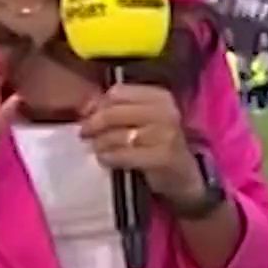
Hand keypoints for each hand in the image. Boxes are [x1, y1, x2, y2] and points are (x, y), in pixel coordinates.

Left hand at [79, 82, 203, 203]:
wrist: (183, 174)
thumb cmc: (157, 143)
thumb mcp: (142, 119)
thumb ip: (117, 109)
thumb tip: (86, 107)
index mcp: (159, 96)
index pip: (118, 92)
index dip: (99, 104)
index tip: (89, 115)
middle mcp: (165, 111)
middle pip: (114, 112)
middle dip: (94, 124)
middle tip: (85, 134)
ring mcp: (165, 134)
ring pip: (117, 135)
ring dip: (100, 143)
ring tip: (96, 148)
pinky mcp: (162, 157)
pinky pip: (124, 154)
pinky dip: (109, 157)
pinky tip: (105, 159)